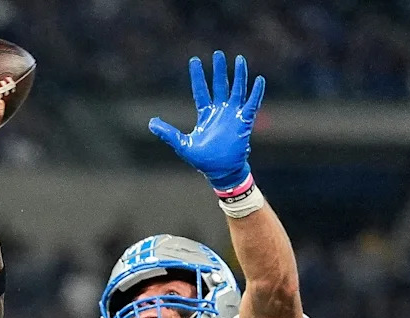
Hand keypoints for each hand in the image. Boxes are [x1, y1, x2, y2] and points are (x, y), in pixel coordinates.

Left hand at [149, 51, 264, 190]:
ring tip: (240, 59)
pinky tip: (259, 80)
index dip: (198, 77)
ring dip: (239, 75)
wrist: (221, 172)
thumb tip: (151, 123)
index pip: (201, 91)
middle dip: (219, 70)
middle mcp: (220, 111)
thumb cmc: (203, 160)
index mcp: (205, 115)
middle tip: (218, 54)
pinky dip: (256, 93)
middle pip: (220, 85)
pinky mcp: (244, 122)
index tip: (194, 60)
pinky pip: (252, 104)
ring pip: (237, 90)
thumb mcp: (182, 144)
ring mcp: (233, 115)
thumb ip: (168, 133)